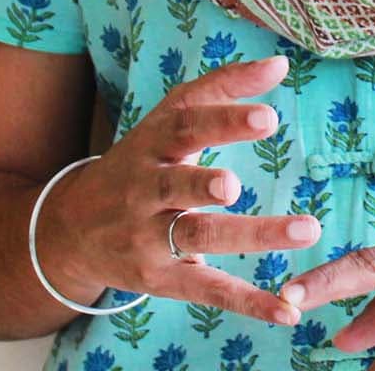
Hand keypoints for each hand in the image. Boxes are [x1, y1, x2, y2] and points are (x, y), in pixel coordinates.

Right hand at [39, 53, 318, 326]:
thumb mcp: (168, 119)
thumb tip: (280, 63)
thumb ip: (222, 87)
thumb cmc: (140, 163)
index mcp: (152, 146)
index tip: (267, 117)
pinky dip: (249, 302)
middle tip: (234, 185)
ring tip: (304, 230)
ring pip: (199, 237)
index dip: (224, 121)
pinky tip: (287, 311)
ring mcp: (150, 238)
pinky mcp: (161, 279)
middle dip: (204, 185)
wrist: (70, 229)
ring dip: (251, 235)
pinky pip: (208, 289)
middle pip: (177, 185)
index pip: (185, 127)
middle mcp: (147, 191)